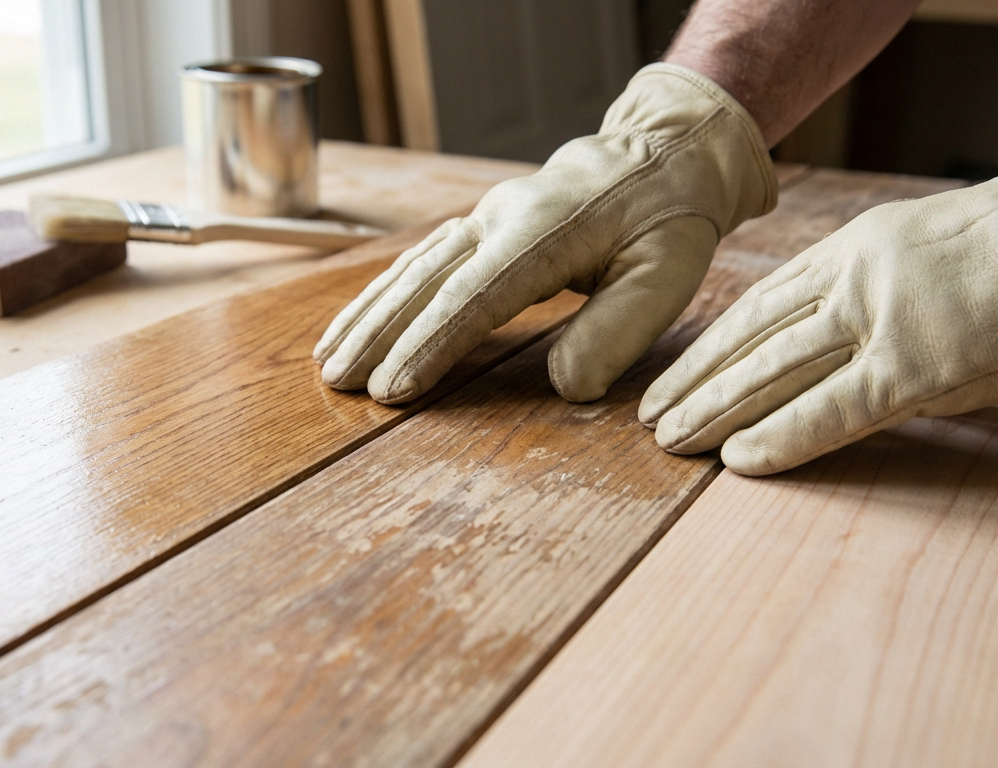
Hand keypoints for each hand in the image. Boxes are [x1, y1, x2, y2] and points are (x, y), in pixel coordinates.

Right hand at [314, 64, 775, 403]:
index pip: (477, 295)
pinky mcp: (479, 227)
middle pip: (426, 280)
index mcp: (545, 232)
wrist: (661, 157)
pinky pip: (420, 263)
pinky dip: (382, 295)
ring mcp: (484, 218)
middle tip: (341, 382)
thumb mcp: (667, 276)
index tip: (396, 388)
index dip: (432, 343)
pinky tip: (356, 325)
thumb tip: (568, 387)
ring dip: (368, 315)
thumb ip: (619, 330)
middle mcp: (501, 218)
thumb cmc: (668, 221)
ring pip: (412, 269)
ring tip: (329, 362)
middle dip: (379, 333)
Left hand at [640, 111, 997, 475]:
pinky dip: (782, 437)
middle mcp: (850, 278)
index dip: (708, 348)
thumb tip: (862, 374)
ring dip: (715, 411)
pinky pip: (831, 409)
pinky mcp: (916, 364)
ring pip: (772, 371)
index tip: (674, 378)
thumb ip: (884, 314)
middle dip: (694, 384)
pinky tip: (739, 461)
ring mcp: (878, 318)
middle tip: (648, 420)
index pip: (759, 307)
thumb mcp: (932, 261)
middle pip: (750, 340)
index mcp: (852, 250)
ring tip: (670, 443)